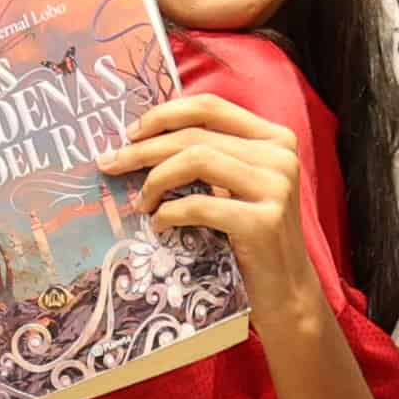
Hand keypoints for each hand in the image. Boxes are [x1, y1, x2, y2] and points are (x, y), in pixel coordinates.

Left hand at [113, 89, 319, 305]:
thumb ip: (211, 157)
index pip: (210, 106)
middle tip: (111, 164)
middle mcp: (280, 156)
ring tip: (140, 202)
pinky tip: (158, 225)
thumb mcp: (238, 187)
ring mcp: (276, 188)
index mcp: (274, 138)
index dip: (164, 114)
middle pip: (195, 135)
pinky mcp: (263, 223)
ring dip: (155, 180)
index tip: (130, 132)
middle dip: (144, 149)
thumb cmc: (252, 238)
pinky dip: (169, 213)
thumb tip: (141, 140)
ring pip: (196, 160)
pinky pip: (199, 205)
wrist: (287, 292)